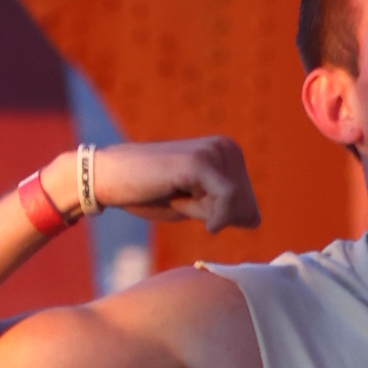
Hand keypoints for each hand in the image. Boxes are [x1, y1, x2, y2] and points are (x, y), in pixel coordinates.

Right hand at [59, 136, 258, 236]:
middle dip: (219, 217)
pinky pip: (227, 200)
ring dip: (209, 215)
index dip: (223, 220)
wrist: (111, 179)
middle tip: (184, 202)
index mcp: (228, 153)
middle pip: (247, 206)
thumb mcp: (196, 203)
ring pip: (237, 205)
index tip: (193, 208)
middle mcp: (225, 146)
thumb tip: (256, 219)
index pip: (249, 203)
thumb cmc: (150, 192)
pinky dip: (217, 218)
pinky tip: (203, 221)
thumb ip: (225, 208)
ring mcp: (213, 151)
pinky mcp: (200, 162)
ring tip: (179, 198)